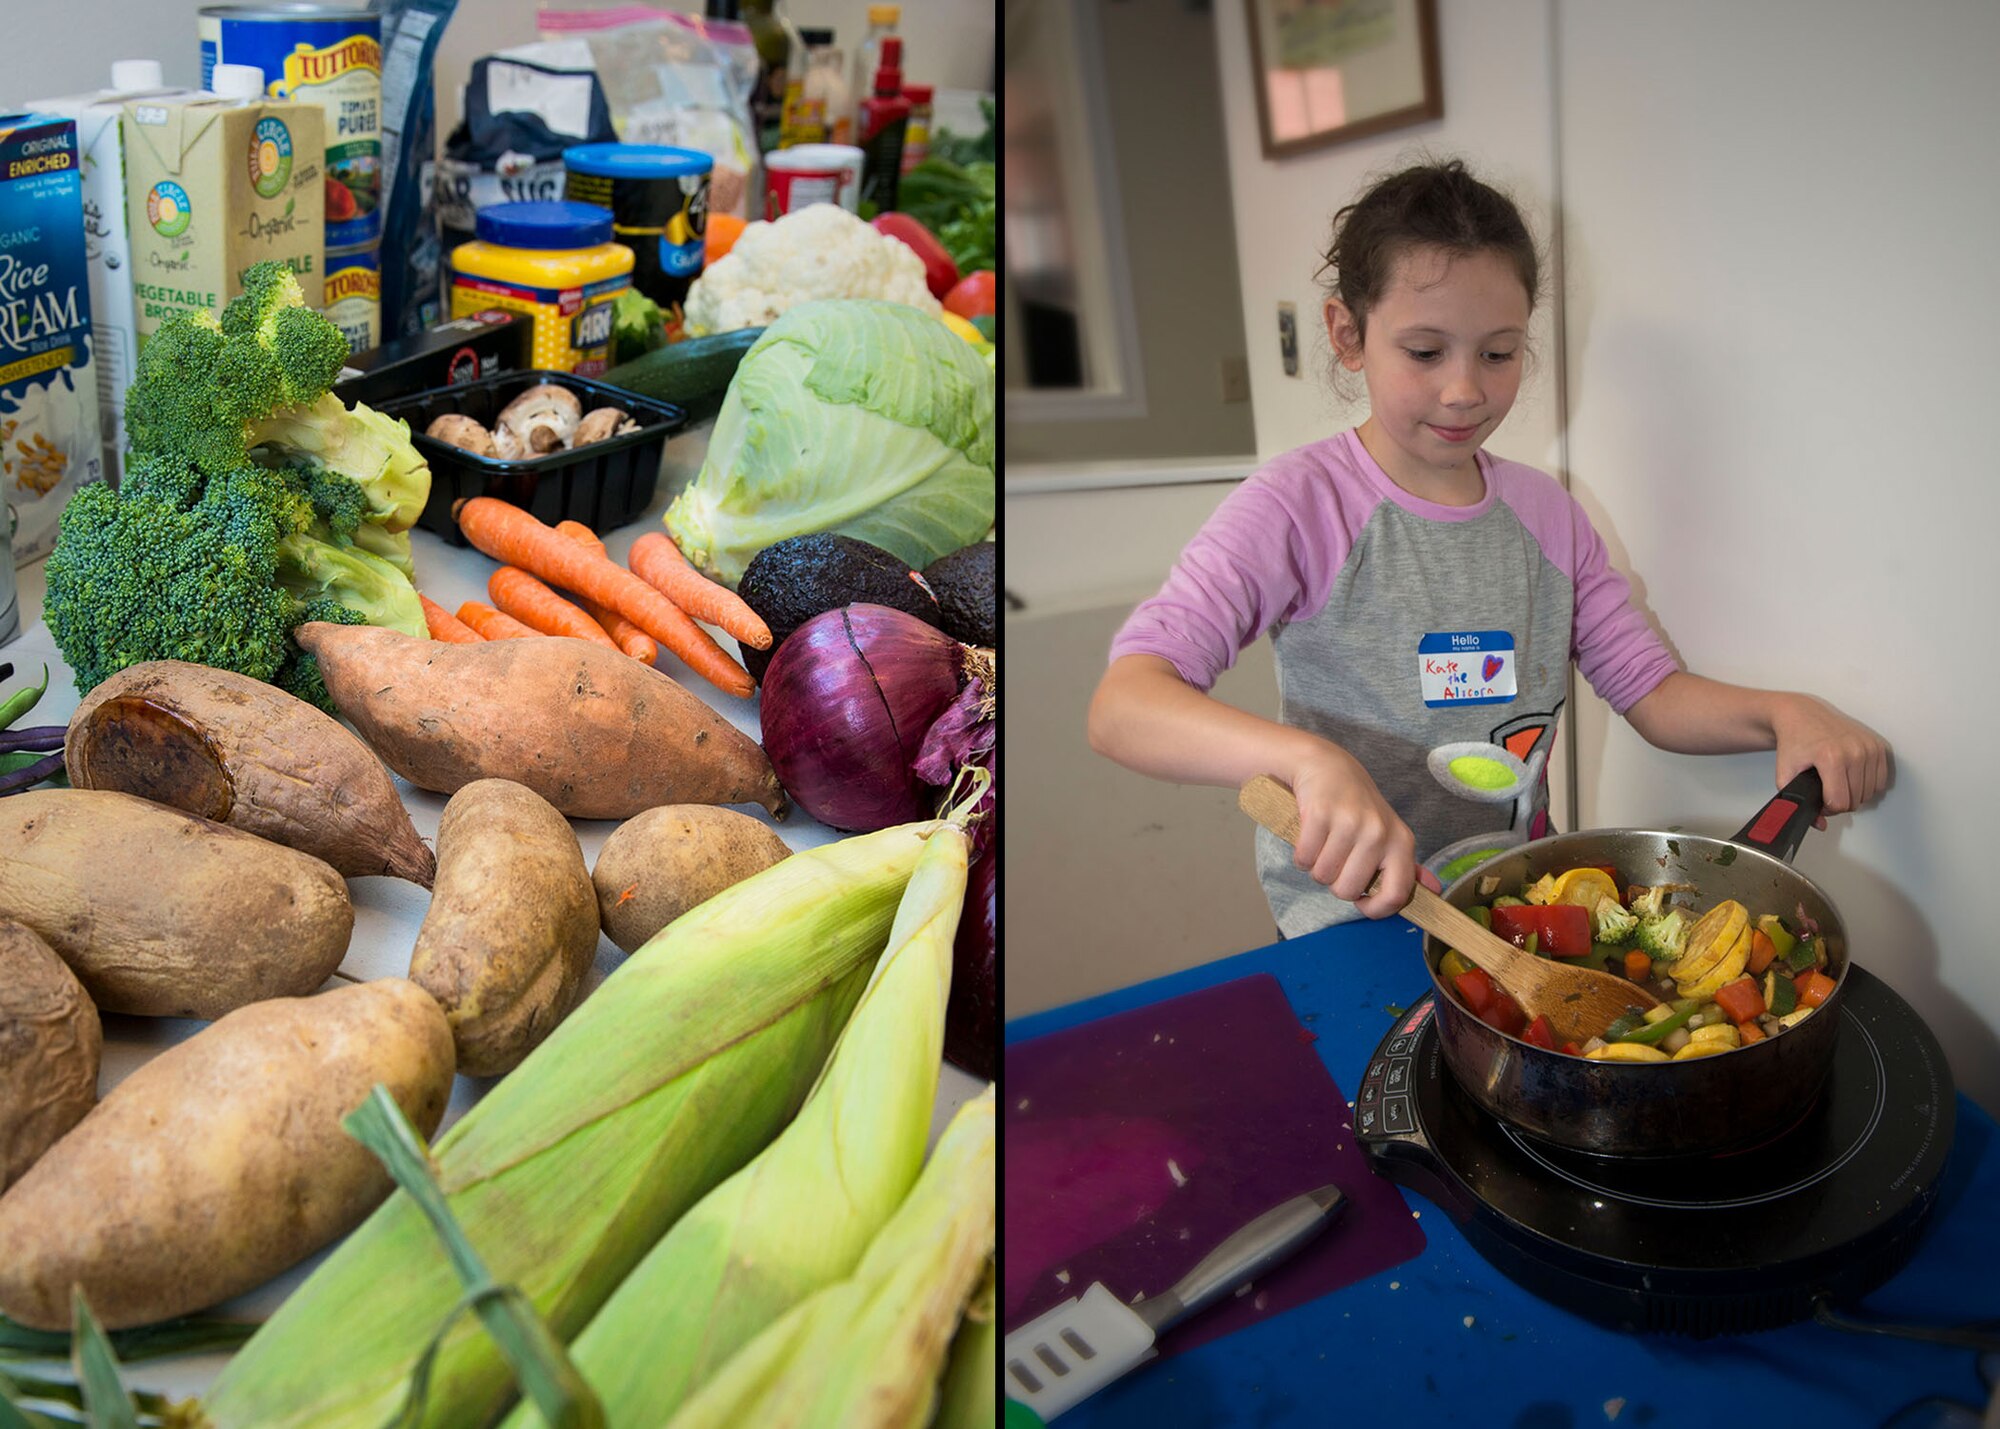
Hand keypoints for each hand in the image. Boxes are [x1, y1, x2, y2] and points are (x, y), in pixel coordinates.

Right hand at [1286, 747, 1431, 917]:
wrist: (1326, 766)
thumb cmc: (1357, 807)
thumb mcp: (1388, 833)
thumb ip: (1407, 866)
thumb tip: (1436, 891)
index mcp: (1401, 841)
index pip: (1396, 894)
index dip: (1375, 909)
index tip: (1362, 902)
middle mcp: (1379, 832)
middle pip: (1347, 891)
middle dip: (1335, 882)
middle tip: (1337, 859)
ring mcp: (1349, 822)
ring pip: (1322, 876)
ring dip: (1316, 867)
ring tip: (1323, 845)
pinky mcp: (1320, 814)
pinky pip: (1303, 859)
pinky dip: (1301, 855)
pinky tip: (1310, 837)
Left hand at [1772, 694, 1889, 826]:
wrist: (1802, 715)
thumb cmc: (1794, 741)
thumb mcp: (1785, 772)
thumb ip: (1795, 802)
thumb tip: (1819, 824)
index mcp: (1832, 757)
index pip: (1840, 803)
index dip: (1828, 809)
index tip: (1820, 801)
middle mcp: (1855, 751)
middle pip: (1856, 800)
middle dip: (1840, 802)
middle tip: (1826, 792)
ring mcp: (1869, 747)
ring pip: (1870, 792)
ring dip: (1855, 794)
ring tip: (1837, 784)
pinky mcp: (1878, 746)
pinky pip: (1881, 780)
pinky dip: (1868, 784)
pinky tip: (1851, 778)